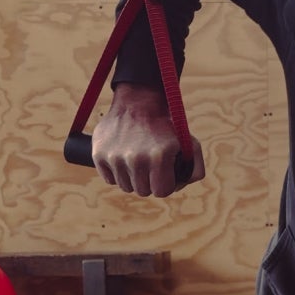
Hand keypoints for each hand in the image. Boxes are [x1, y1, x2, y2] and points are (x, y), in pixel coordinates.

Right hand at [91, 83, 205, 197]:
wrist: (138, 102)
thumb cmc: (165, 126)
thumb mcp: (189, 142)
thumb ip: (195, 168)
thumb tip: (182, 186)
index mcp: (158, 157)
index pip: (161, 191)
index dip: (165, 185)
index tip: (164, 176)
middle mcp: (135, 159)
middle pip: (142, 191)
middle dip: (149, 182)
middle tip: (150, 166)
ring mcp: (115, 157)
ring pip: (125, 186)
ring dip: (133, 178)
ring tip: (137, 159)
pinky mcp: (99, 154)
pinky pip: (109, 179)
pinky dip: (117, 172)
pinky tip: (124, 157)